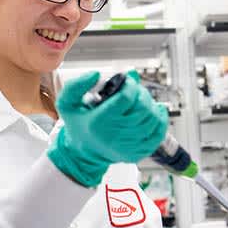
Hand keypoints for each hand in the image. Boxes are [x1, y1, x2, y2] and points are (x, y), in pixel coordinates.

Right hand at [47, 71, 167, 186]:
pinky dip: (160, 120)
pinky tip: (156, 111)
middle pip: (142, 108)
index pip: (126, 98)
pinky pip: (158, 135)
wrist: (83, 153)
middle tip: (136, 90)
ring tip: (142, 100)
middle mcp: (115, 135)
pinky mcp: (137, 153)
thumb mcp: (67, 104)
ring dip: (151, 105)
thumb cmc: (78, 124)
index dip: (131, 85)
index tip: (127, 81)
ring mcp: (128, 146)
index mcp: (98, 122)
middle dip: (142, 94)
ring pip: (152, 119)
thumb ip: (76, 85)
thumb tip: (96, 74)